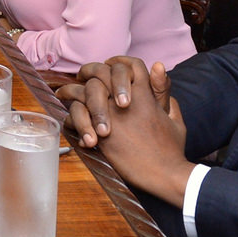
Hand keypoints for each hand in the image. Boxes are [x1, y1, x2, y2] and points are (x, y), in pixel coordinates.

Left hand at [56, 56, 190, 201]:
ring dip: (70, 91)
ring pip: (83, 92)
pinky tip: (69, 119)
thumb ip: (164, 93)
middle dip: (88, 70)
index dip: (117, 62)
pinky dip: (71, 117)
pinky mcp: (101, 134)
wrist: (165, 174)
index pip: (130, 65)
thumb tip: (158, 68)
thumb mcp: (175, 118)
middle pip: (101, 73)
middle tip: (80, 76)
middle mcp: (126, 101)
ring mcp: (112, 116)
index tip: (107, 65)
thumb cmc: (172, 149)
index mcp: (146, 94)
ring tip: (61, 93)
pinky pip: (77, 117)